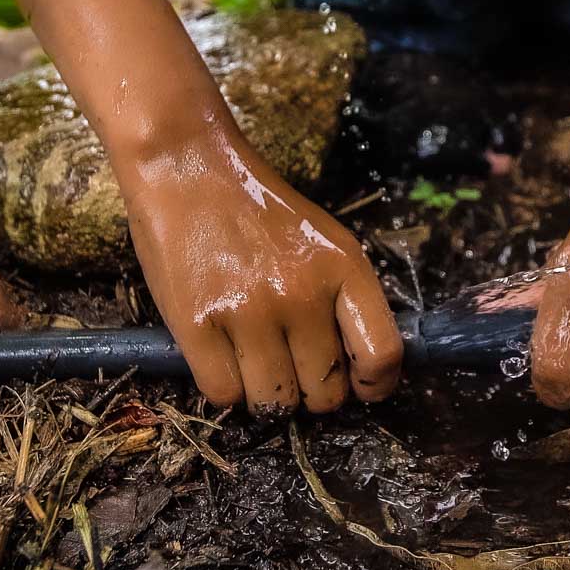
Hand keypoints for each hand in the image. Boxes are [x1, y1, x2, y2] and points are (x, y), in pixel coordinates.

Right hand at [123, 130, 401, 413]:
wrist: (188, 167)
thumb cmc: (258, 210)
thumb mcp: (324, 241)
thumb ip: (346, 298)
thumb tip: (360, 369)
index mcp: (343, 269)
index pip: (382, 354)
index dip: (374, 385)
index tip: (359, 386)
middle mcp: (301, 293)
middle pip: (325, 394)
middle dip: (312, 391)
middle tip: (293, 366)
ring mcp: (248, 311)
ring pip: (275, 403)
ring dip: (266, 394)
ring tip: (254, 359)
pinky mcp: (196, 324)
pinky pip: (224, 395)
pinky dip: (224, 387)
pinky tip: (221, 355)